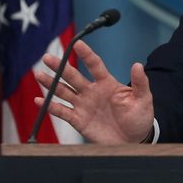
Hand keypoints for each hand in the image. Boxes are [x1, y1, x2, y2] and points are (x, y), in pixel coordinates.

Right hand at [33, 40, 154, 143]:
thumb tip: (138, 64)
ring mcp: (84, 105)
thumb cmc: (139, 117)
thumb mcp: (143, 99)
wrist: (133, 140)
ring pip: (64, 91)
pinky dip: (50, 107)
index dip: (86, 54)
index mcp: (107, 83)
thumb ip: (140, 83)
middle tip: (47, 57)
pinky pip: (62, 111)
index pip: (94, 65)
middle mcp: (92, 92)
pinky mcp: (79, 120)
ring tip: (39, 75)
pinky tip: (39, 100)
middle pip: (73, 76)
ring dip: (51, 84)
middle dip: (60, 67)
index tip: (76, 43)